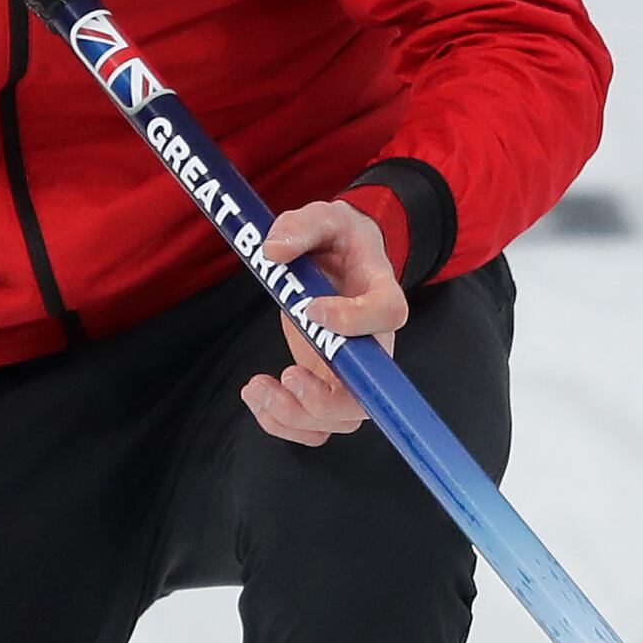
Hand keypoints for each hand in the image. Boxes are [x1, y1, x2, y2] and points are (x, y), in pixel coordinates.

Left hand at [240, 198, 405, 444]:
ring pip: (338, 420)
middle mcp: (373, 344)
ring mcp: (351, 371)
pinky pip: (314, 425)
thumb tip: (271, 252)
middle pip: (366, 394)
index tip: (312, 309)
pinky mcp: (327, 384)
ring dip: (294, 417)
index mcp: (381, 293)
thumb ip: (300, 226)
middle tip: (287, 374)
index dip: (355, 320)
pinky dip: (282, 423)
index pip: (388, 315)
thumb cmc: (338, 241)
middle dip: (323, 399)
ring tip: (254, 388)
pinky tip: (256, 396)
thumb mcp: (324, 218)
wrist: (342, 259)